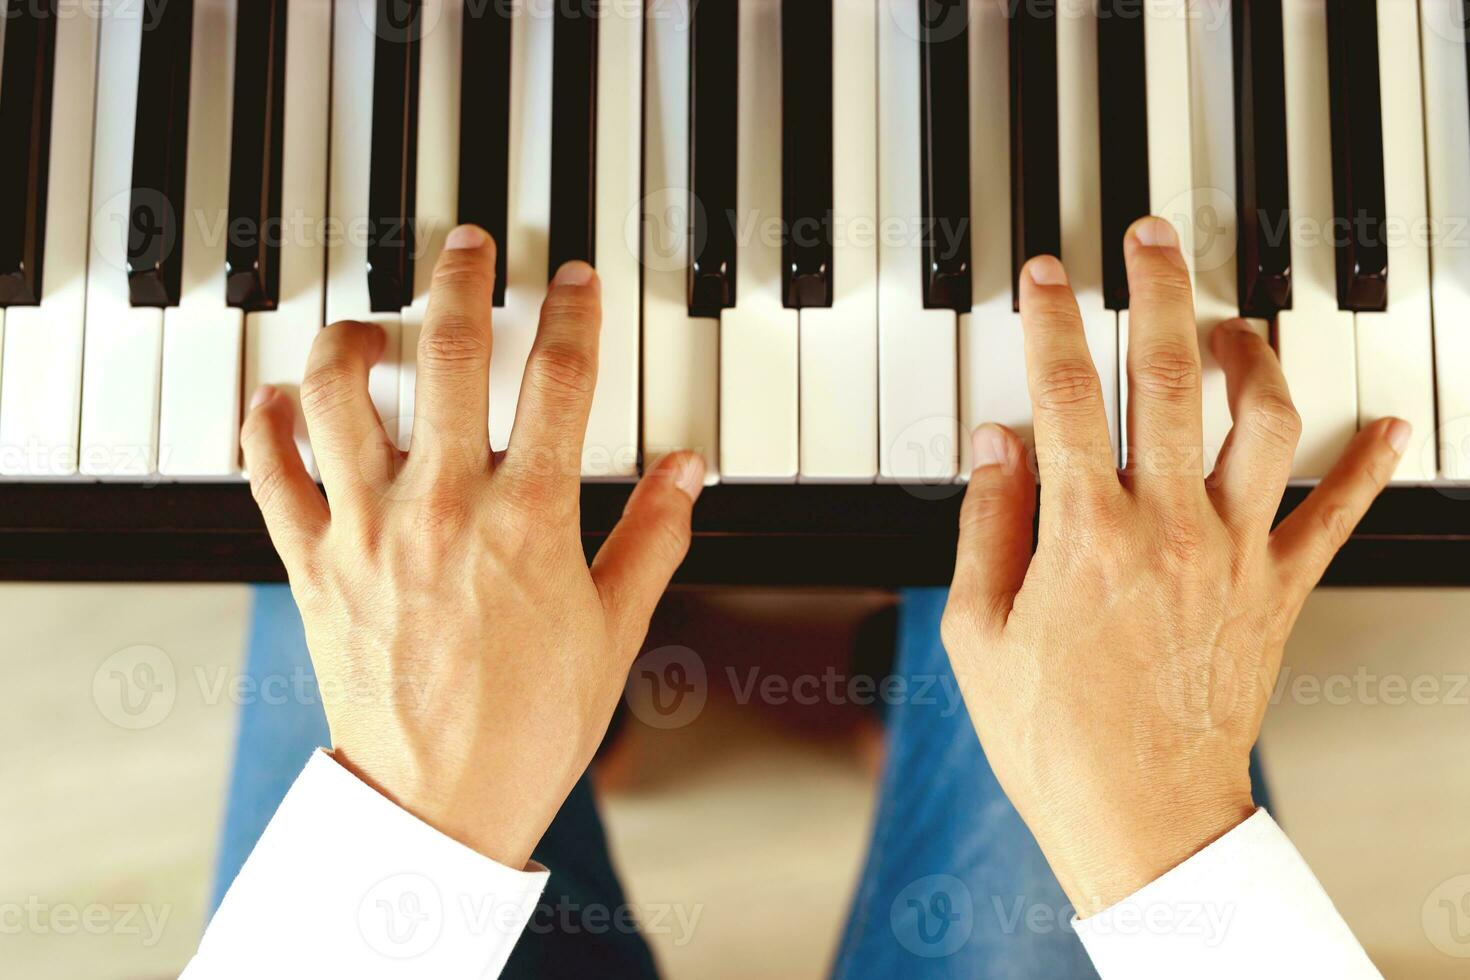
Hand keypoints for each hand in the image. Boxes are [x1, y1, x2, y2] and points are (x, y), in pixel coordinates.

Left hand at [240, 225, 704, 869]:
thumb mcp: (616, 629)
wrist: (439, 803)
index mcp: (529, 520)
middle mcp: (442, 506)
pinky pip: (270, 473)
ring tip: (369, 322)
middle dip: (462, 279)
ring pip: (338, 392)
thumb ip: (653, 536)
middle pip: (448, 353)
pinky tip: (281, 399)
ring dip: (351, 337)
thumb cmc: (531, 725)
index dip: (575, 314)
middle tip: (468, 246)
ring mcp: (368, 529)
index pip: (560, 380)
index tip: (576, 281)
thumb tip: (688, 470)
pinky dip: (266, 424)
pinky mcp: (313, 563)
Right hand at [942, 217, 1407, 914]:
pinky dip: (1366, 466)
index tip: (1046, 277)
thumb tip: (998, 444)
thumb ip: (988, 526)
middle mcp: (1169, 530)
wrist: (1143, 819)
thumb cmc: (1054, 739)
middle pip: (1170, 378)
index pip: (1066, 396)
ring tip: (1230, 323)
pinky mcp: (1278, 591)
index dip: (1051, 323)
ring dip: (1250, 356)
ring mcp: (1234, 556)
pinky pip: (1335, 516)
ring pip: (1262, 422)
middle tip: (1152, 240)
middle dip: (1159, 291)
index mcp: (1085, 537)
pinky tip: (1383, 428)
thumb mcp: (978, 634)